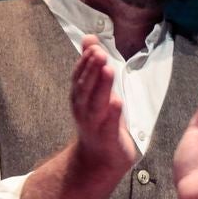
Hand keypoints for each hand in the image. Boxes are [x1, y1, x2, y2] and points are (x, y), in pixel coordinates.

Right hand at [70, 35, 135, 177]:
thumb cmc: (99, 121)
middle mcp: (83, 109)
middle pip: (86, 87)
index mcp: (80, 96)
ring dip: (101, 87)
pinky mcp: (107, 138)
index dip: (86, 61)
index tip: (93, 45)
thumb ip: (92, 65)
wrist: (98, 160)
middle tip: (100, 53)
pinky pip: (109, 124)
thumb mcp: (95, 90)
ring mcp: (94, 124)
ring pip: (96, 103)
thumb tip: (89, 38)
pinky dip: (112, 114)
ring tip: (108, 70)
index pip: (80, 75)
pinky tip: (117, 102)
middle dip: (92, 69)